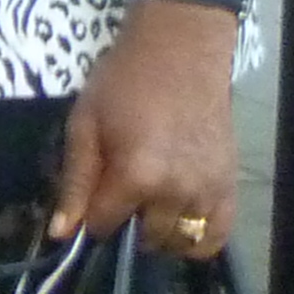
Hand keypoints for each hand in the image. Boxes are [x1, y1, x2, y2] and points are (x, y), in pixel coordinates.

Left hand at [48, 1, 240, 254]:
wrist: (181, 51)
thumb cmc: (124, 83)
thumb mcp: (84, 126)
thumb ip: (75, 182)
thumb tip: (62, 232)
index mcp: (137, 176)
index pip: (104, 225)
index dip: (90, 217)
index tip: (89, 200)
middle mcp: (177, 191)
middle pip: (143, 238)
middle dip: (125, 225)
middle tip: (119, 197)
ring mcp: (209, 191)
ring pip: (180, 242)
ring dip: (158, 234)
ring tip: (147, 207)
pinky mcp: (231, 185)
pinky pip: (218, 236)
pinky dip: (198, 241)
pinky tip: (179, 225)